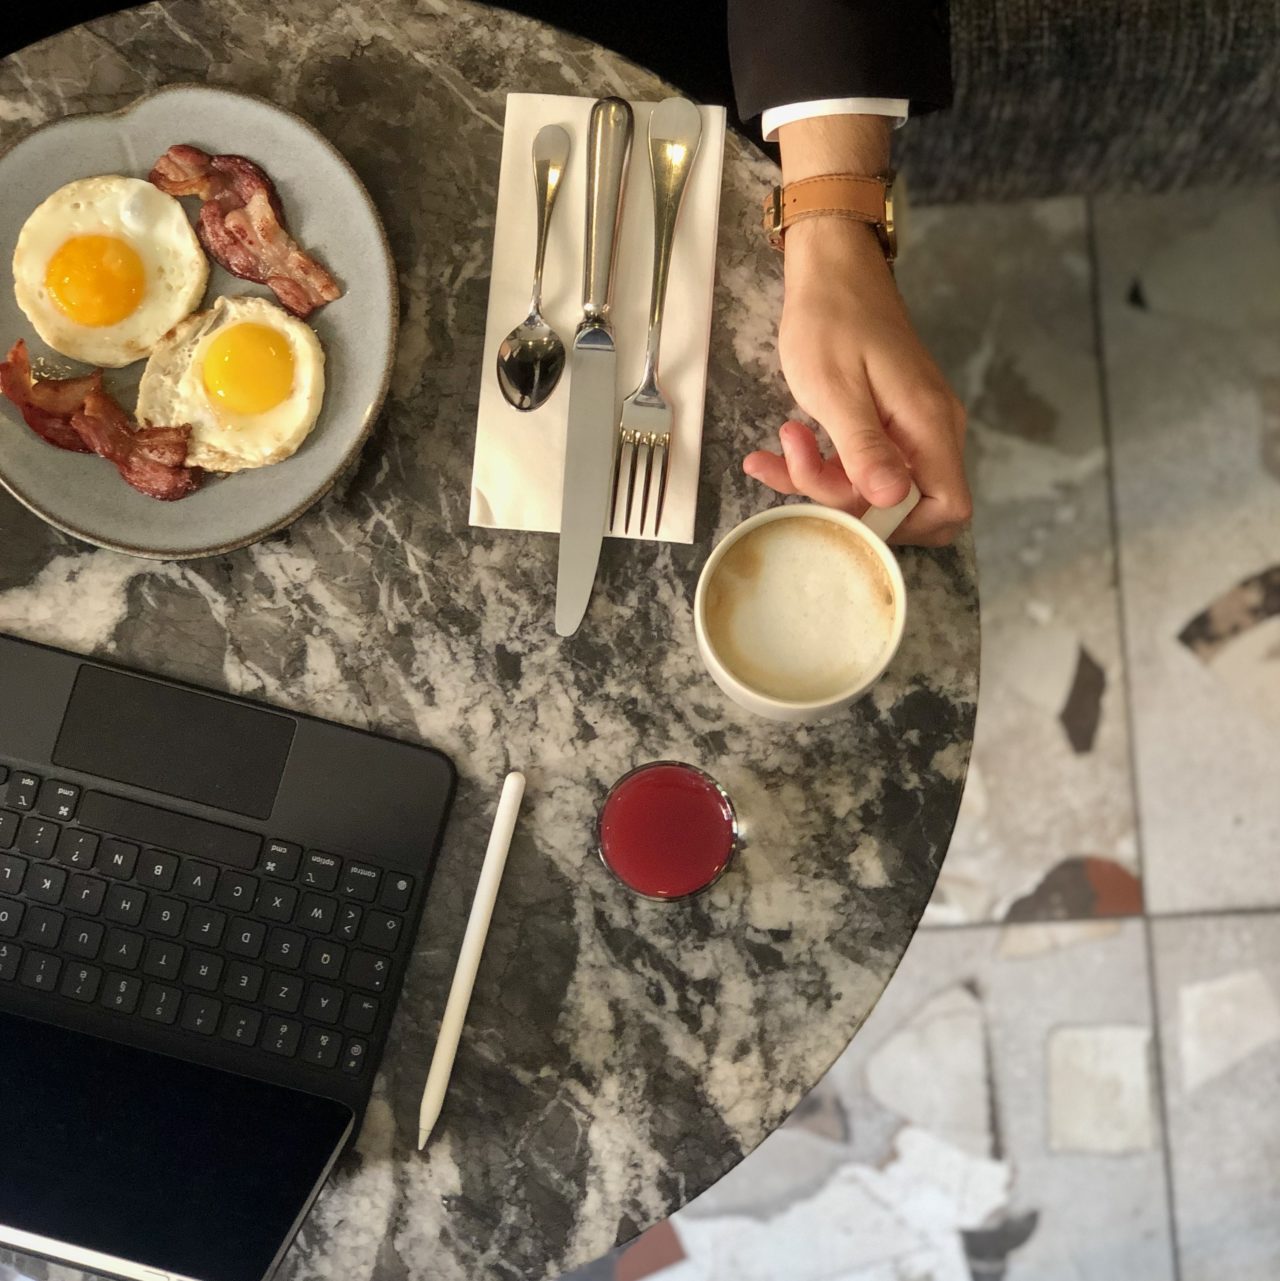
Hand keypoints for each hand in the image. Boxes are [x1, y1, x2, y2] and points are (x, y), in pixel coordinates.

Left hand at [745, 114, 971, 545]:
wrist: (831, 266)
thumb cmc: (831, 320)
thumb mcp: (836, 391)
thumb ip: (865, 449)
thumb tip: (892, 501)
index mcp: (928, 427)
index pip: (948, 508)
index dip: (902, 527)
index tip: (846, 512)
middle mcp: (929, 432)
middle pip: (901, 503)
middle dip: (841, 497)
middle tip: (797, 458)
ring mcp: (908, 427)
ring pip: (871, 486)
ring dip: (819, 477)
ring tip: (782, 440)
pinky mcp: (885, 421)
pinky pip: (858, 461)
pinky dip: (819, 461)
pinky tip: (780, 444)